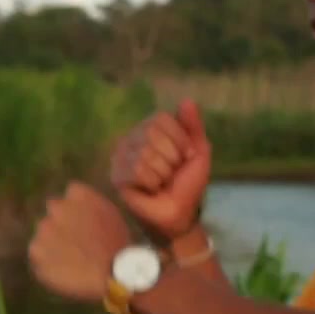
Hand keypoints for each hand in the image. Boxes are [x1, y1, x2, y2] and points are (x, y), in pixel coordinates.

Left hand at [27, 181, 131, 304]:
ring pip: (45, 232)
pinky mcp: (35, 250)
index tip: (85, 220)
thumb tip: (77, 206)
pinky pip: (38, 253)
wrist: (110, 274)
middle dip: (62, 221)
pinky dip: (46, 260)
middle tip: (76, 240)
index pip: (72, 193)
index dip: (78, 207)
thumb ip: (89, 204)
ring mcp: (44, 229)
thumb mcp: (110, 215)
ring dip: (53, 241)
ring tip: (72, 259)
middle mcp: (58, 207)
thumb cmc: (116, 246)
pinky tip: (64, 269)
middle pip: (54, 209)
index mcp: (79, 194)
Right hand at [110, 99, 210, 239]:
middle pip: (152, 134)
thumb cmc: (188, 183)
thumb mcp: (198, 152)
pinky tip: (150, 189)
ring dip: (163, 174)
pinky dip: (151, 183)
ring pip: (145, 154)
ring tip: (161, 182)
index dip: (180, 139)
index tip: (184, 157)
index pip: (162, 118)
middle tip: (171, 173)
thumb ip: (193, 126)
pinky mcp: (116, 175)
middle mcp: (133, 137)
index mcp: (152, 128)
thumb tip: (186, 100)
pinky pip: (136, 170)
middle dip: (171, 158)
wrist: (180, 213)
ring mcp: (121, 156)